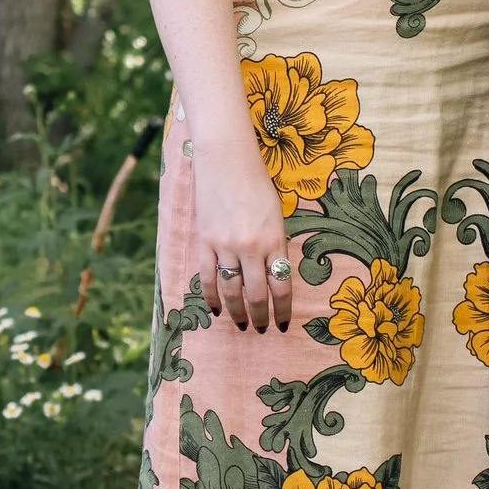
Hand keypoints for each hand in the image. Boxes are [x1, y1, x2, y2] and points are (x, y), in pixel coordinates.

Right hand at [192, 141, 294, 334]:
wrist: (226, 160)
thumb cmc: (256, 183)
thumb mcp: (276, 214)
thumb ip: (276, 244)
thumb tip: (274, 274)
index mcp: (274, 240)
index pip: (281, 286)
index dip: (283, 310)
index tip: (283, 324)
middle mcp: (251, 247)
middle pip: (256, 295)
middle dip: (260, 317)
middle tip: (262, 329)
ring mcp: (225, 246)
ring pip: (231, 291)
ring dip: (236, 312)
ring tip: (240, 324)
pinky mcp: (205, 241)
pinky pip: (207, 277)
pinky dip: (212, 296)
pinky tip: (217, 308)